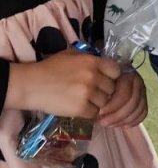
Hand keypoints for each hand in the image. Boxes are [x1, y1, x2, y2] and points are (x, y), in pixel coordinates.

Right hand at [5, 49, 121, 118]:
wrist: (31, 85)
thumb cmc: (50, 68)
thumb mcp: (71, 55)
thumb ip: (90, 59)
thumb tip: (106, 65)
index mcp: (92, 62)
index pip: (116, 71)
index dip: (111, 76)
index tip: (103, 80)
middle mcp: (93, 76)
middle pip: (112, 88)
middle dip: (103, 91)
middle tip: (90, 91)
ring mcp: (87, 93)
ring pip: (105, 102)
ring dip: (96, 102)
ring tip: (82, 99)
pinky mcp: (81, 108)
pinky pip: (95, 113)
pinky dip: (88, 112)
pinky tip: (78, 106)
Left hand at [96, 69, 147, 129]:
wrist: (100, 78)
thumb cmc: (93, 82)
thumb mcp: (93, 81)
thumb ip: (97, 91)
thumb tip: (98, 109)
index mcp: (123, 72)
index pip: (123, 93)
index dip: (112, 106)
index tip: (99, 112)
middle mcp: (135, 79)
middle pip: (132, 101)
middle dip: (117, 115)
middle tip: (102, 122)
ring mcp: (141, 89)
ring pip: (138, 108)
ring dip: (123, 120)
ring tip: (109, 124)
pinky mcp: (143, 99)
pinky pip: (143, 112)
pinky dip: (133, 121)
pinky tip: (122, 125)